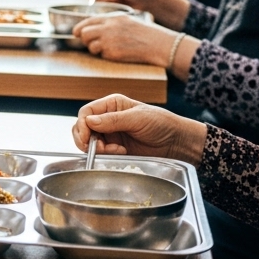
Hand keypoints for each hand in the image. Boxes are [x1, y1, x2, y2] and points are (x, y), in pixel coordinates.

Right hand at [72, 94, 206, 165]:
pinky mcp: (115, 148)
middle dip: (86, 139)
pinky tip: (121, 152)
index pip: (86, 112)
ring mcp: (111, 134)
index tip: (85, 137)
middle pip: (83, 127)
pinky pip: (101, 152)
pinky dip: (106, 154)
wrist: (176, 142)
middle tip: (96, 148)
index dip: (82, 124)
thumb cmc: (161, 123)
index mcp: (112, 105)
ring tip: (116, 150)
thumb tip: (89, 121)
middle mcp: (108, 118)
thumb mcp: (137, 118)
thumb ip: (113, 120)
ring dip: (98, 148)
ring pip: (90, 142)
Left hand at [74, 14, 179, 67]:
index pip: (87, 21)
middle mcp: (107, 28)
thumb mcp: (125, 20)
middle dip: (85, 40)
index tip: (76, 32)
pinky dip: (106, 56)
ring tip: (108, 49)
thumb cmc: (143, 32)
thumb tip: (93, 28)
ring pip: (90, 46)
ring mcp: (109, 40)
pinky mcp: (112, 53)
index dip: (79, 28)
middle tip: (92, 43)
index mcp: (111, 18)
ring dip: (95, 49)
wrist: (156, 43)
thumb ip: (109, 22)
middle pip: (84, 34)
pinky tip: (117, 53)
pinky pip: (101, 55)